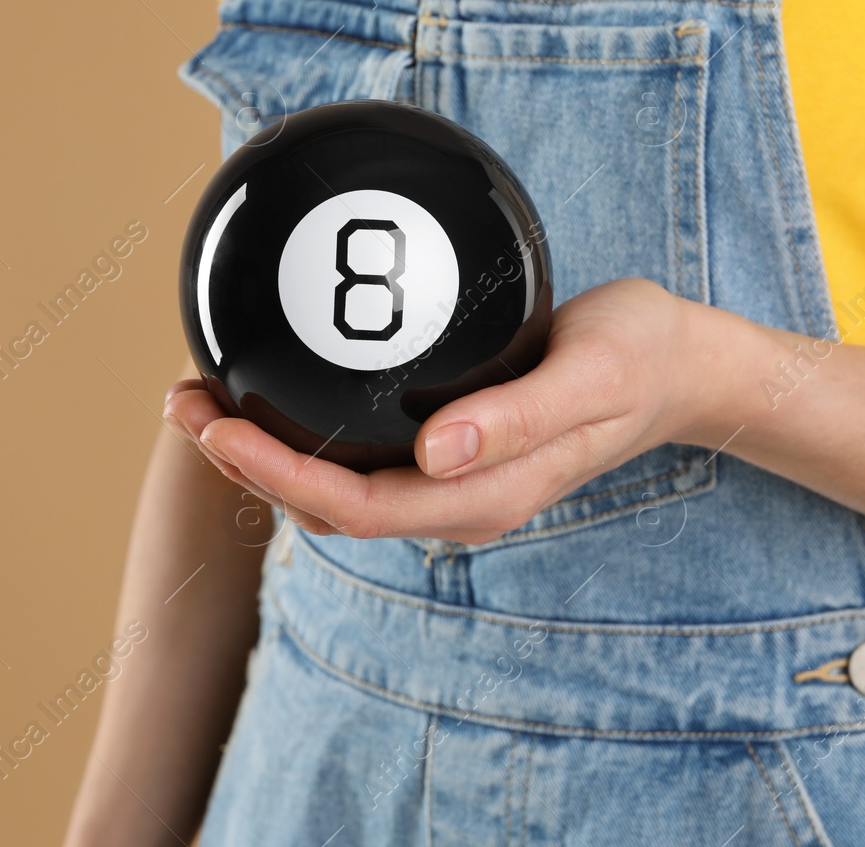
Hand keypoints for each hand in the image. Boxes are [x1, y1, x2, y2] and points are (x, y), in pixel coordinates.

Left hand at [164, 278, 731, 543]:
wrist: (680, 366)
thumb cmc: (638, 359)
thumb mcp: (590, 374)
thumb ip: (517, 419)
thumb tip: (435, 453)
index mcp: (483, 496)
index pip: (355, 505)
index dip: (274, 474)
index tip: (215, 428)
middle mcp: (459, 499)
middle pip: (328, 504)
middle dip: (246, 463)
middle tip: (184, 400)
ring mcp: (454, 479)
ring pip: (338, 486)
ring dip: (268, 451)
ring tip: (209, 396)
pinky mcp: (452, 448)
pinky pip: (362, 456)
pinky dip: (309, 431)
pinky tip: (284, 387)